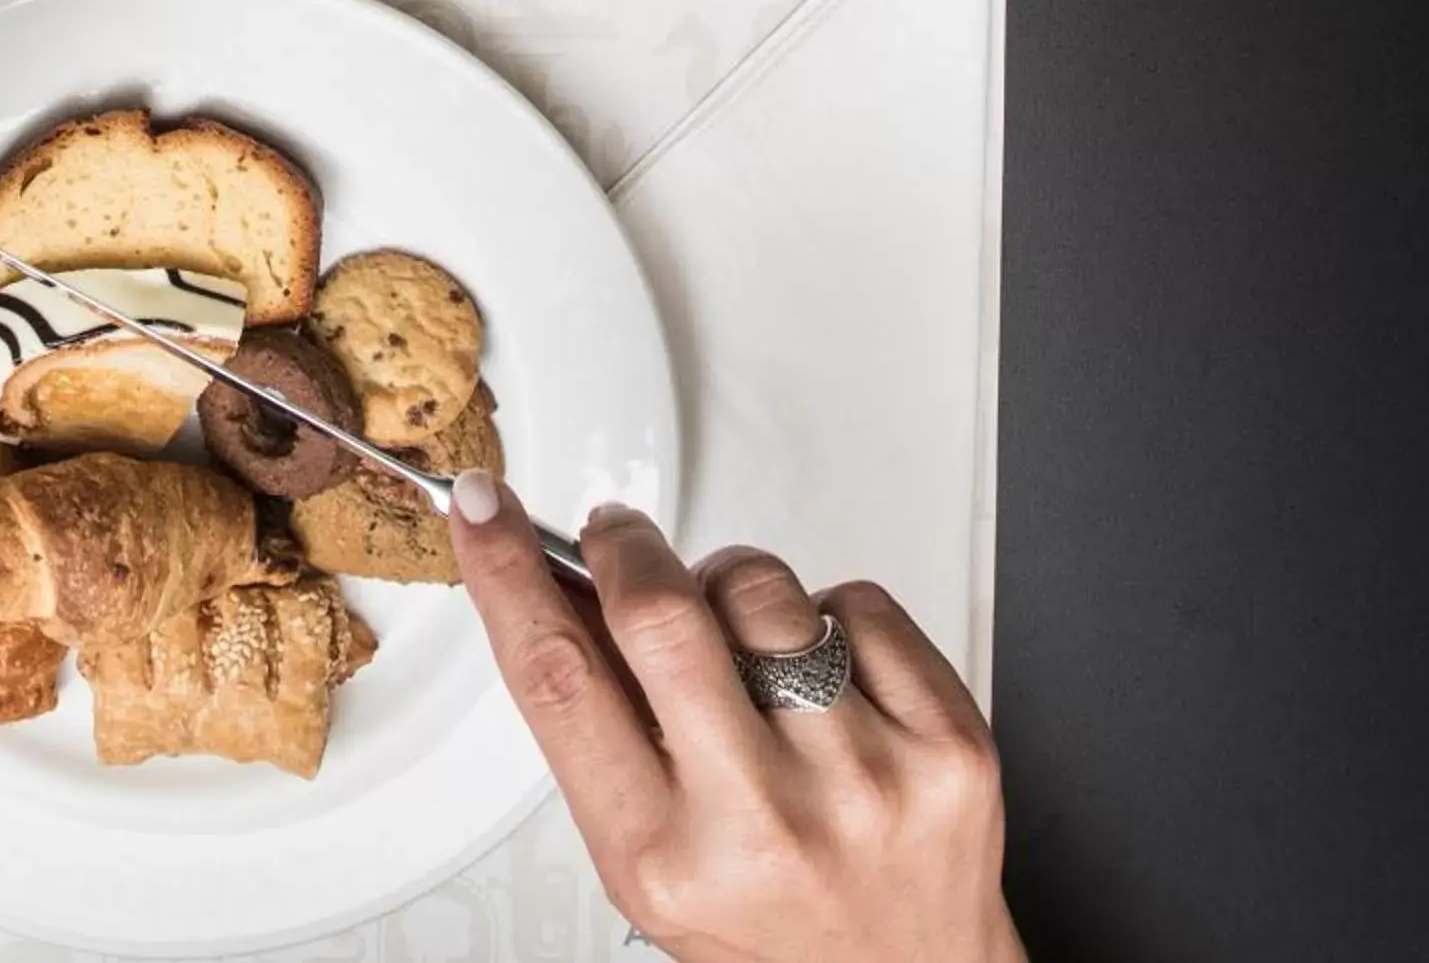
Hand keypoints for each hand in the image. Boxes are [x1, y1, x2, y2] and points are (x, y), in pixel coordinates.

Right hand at [450, 477, 1024, 962]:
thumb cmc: (769, 922)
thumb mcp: (650, 853)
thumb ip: (603, 722)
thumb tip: (554, 576)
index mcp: (665, 860)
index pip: (559, 679)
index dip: (506, 574)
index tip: (479, 506)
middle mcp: (765, 825)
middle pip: (660, 612)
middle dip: (624, 545)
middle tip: (617, 538)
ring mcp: (866, 783)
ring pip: (762, 586)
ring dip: (734, 585)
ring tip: (748, 649)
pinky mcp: (949, 749)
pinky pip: (858, 600)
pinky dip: (833, 615)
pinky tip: (832, 683)